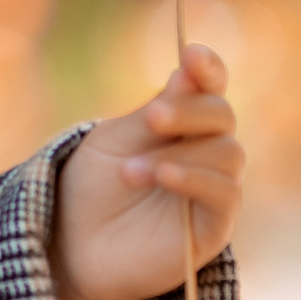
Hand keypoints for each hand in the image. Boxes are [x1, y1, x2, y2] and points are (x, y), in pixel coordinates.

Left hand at [48, 42, 242, 299]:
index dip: (208, 68)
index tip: (192, 55)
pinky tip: (162, 175)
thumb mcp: (114, 140)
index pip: (209, 87)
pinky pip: (224, 194)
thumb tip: (189, 71)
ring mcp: (213, 188)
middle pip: (221, 115)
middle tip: (152, 118)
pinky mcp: (214, 227)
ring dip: (179, 154)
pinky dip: (194, 178)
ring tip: (130, 170)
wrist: (74, 245)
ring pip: (227, 154)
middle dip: (189, 111)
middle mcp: (204, 151)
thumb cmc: (91, 186)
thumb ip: (154, 111)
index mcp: (180, 122)